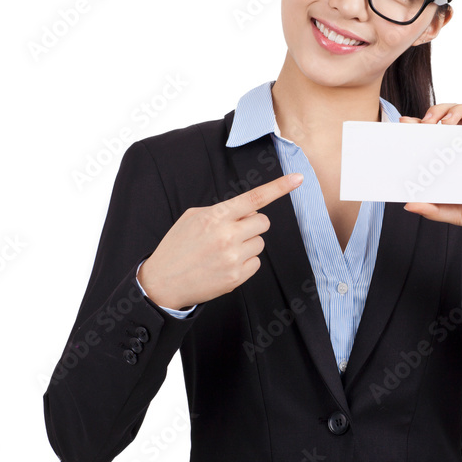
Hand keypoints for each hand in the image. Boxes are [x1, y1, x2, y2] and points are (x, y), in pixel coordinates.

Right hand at [138, 172, 304, 308]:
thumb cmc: (177, 247)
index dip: (279, 187)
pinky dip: (245, 262)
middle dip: (252, 224)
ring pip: (260, 243)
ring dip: (248, 244)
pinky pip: (256, 262)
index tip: (299, 178)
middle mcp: (227, 236)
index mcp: (216, 216)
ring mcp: (233, 258)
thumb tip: (248, 211)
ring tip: (224, 250)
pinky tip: (225, 264)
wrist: (162, 282)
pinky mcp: (236, 277)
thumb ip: (221, 211)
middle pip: (263, 222)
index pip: (254, 198)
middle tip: (234, 231)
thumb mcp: (193, 218)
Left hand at [399, 103, 461, 245]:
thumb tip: (408, 205)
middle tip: (428, 122)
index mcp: (454, 156)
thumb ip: (433, 210)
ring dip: (460, 110)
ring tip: (449, 122)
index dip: (421, 122)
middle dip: (439, 111)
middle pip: (453, 114)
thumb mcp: (455, 213)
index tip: (406, 121)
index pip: (435, 132)